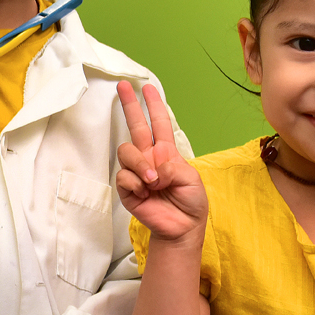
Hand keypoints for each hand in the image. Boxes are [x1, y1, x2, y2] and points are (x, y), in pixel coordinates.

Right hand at [115, 82, 206, 243]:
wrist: (182, 228)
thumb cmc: (190, 202)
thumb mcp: (191, 179)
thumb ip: (172, 167)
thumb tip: (152, 167)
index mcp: (166, 152)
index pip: (159, 123)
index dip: (154, 105)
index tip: (147, 87)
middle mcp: (148, 158)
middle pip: (135, 126)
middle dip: (129, 105)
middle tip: (122, 86)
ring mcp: (136, 172)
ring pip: (126, 152)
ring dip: (140, 164)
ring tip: (153, 181)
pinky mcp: (127, 188)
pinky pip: (123, 176)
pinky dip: (135, 182)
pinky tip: (145, 192)